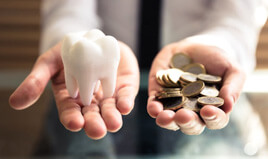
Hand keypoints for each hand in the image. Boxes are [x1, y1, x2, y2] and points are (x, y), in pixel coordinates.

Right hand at [9, 41, 138, 138]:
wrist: (92, 39)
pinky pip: (125, 97)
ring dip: (112, 117)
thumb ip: (36, 81)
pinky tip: (125, 106)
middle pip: (92, 116)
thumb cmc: (68, 52)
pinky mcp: (123, 87)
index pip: (70, 113)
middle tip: (97, 130)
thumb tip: (15, 103)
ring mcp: (108, 95)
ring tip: (114, 123)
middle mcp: (90, 101)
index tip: (75, 123)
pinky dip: (126, 102)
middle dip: (94, 124)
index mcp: (71, 99)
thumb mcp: (49, 63)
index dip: (72, 119)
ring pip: (110, 110)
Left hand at [147, 40, 245, 134]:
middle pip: (190, 125)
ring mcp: (175, 104)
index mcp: (212, 109)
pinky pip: (154, 106)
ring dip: (167, 121)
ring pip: (170, 120)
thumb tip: (228, 105)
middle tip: (184, 116)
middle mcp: (193, 111)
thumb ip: (233, 87)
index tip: (208, 110)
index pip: (215, 120)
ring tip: (165, 117)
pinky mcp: (159, 95)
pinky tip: (154, 108)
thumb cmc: (218, 60)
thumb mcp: (231, 69)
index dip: (213, 118)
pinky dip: (153, 108)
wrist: (196, 46)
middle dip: (187, 122)